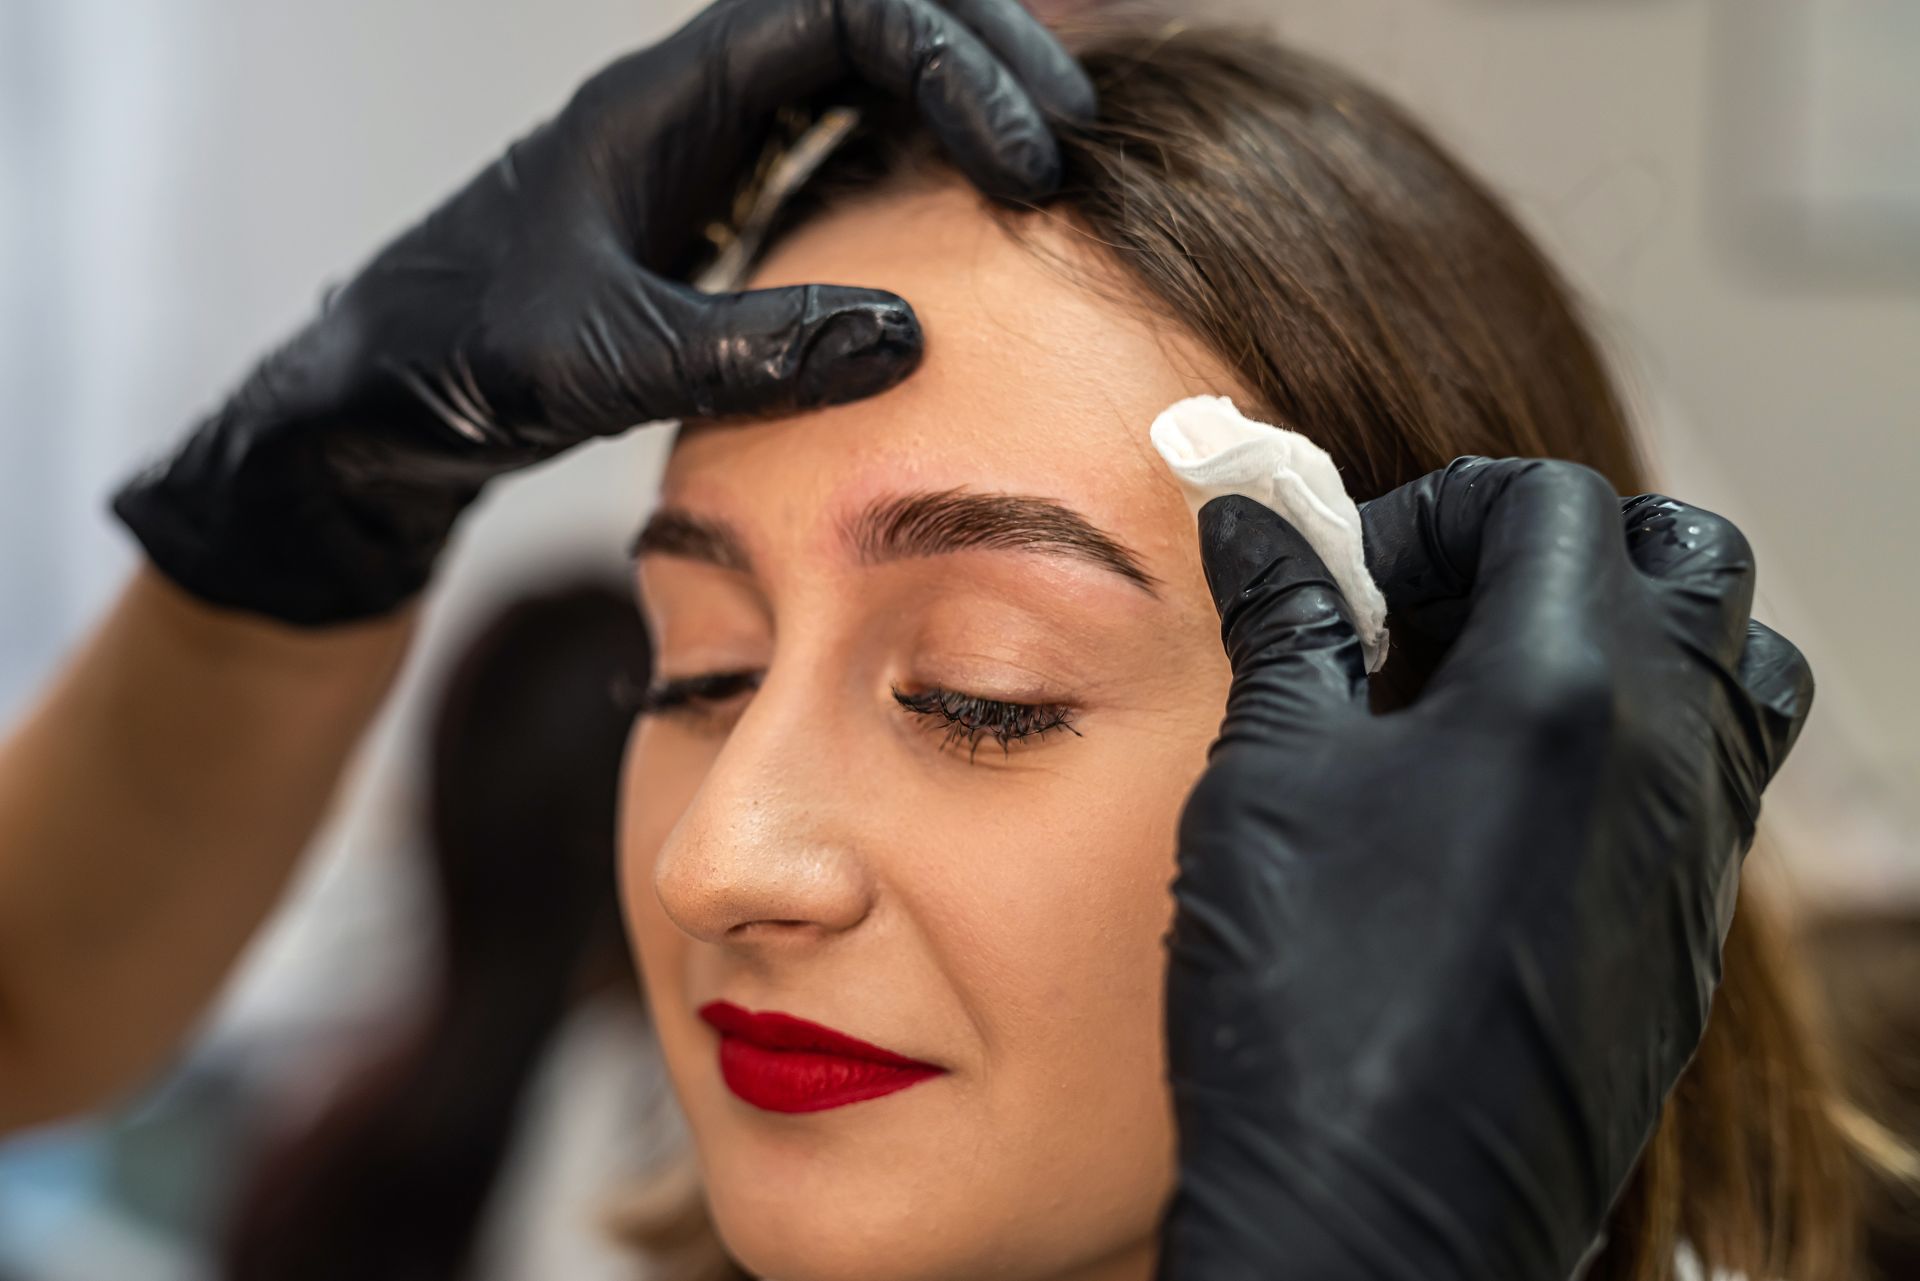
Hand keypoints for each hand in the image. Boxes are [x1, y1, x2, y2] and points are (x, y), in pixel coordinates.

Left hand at [115, 0, 1093, 623]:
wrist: (381, 393)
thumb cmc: (463, 360)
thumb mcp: (602, 359)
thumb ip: (747, 349)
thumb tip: (906, 338)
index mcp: (670, 98)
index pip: (849, 15)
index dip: (959, 64)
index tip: (1029, 162)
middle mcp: (699, 98)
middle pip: (877, 14)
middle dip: (988, 56)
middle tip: (1075, 142)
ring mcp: (710, 144)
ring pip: (864, 68)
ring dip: (960, 94)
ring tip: (1046, 166)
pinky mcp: (716, 202)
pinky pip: (838, 139)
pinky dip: (915, 155)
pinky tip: (963, 218)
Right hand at [1155, 458, 1810, 1280]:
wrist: (1381, 1215)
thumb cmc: (1310, 999)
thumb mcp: (1268, 778)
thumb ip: (1285, 625)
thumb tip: (1256, 526)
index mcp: (1561, 689)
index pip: (1552, 502)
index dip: (1439, 511)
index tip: (1356, 583)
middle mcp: (1667, 753)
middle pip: (1687, 555)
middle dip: (1560, 545)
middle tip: (1437, 611)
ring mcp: (1697, 850)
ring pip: (1735, 666)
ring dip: (1627, 634)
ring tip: (1490, 691)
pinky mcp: (1688, 933)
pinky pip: (1716, 780)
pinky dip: (1639, 738)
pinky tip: (1511, 800)